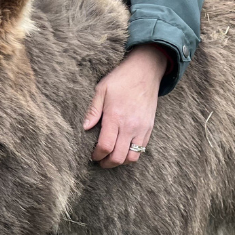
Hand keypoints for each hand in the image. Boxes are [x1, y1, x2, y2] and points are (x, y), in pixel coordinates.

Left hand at [82, 44, 168, 167]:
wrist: (145, 71)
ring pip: (132, 157)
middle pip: (119, 157)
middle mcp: (130, 125)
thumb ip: (93, 111)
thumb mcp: (101, 90)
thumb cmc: (121, 79)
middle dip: (107, 163)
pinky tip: (123, 149)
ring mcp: (141, 128)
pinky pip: (142, 149)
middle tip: (100, 161)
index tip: (92, 155)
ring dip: (121, 161)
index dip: (97, 155)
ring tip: (112, 158)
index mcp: (115, 117)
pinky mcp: (149, 127)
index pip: (105, 146)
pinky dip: (132, 154)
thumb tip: (84, 128)